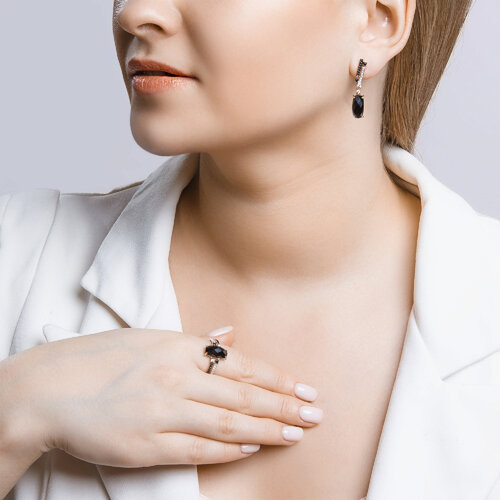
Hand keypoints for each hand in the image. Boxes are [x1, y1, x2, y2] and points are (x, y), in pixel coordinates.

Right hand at [4, 326, 321, 467]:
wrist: (51, 388)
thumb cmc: (101, 358)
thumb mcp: (149, 337)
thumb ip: (193, 339)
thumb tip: (229, 332)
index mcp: (177, 348)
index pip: (241, 365)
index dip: (276, 378)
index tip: (302, 388)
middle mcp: (175, 378)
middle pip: (243, 395)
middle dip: (284, 405)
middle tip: (314, 413)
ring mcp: (163, 412)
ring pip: (229, 423)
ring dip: (267, 429)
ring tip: (296, 433)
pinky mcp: (148, 444)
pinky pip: (199, 449)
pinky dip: (230, 450)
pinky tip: (252, 448)